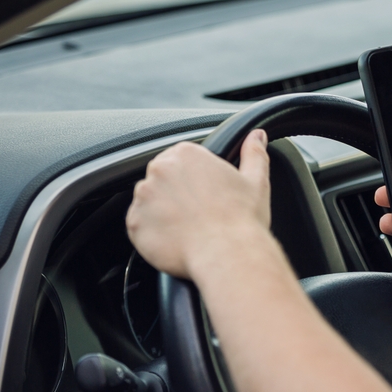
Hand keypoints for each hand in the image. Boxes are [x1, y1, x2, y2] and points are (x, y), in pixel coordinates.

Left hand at [126, 130, 272, 278]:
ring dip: (162, 213)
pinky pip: (140, 226)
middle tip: (198, 214)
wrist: (229, 255)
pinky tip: (177, 240)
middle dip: (176, 194)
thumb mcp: (256, 181)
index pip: (180, 160)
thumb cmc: (242, 220)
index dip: (194, 179)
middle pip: (162, 179)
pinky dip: (153, 234)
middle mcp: (160, 170)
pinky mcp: (134, 224)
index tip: (205, 195)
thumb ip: (254, 153)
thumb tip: (257, 135)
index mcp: (186, 154)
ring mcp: (143, 197)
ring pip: (149, 202)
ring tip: (188, 229)